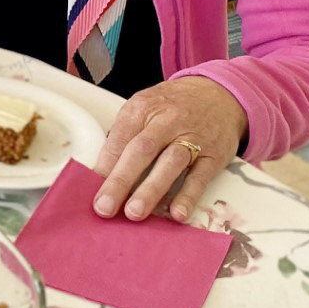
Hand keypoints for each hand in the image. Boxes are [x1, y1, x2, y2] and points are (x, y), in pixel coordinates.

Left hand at [91, 76, 247, 223]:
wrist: (219, 93)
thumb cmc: (172, 107)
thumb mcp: (144, 109)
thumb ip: (125, 136)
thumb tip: (101, 173)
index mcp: (142, 109)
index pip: (119, 138)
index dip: (104, 165)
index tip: (89, 188)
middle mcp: (167, 121)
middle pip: (141, 151)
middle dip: (121, 181)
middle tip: (105, 206)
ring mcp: (192, 138)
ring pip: (170, 163)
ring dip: (151, 190)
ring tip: (134, 213)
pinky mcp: (214, 155)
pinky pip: (200, 176)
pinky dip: (188, 196)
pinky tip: (177, 213)